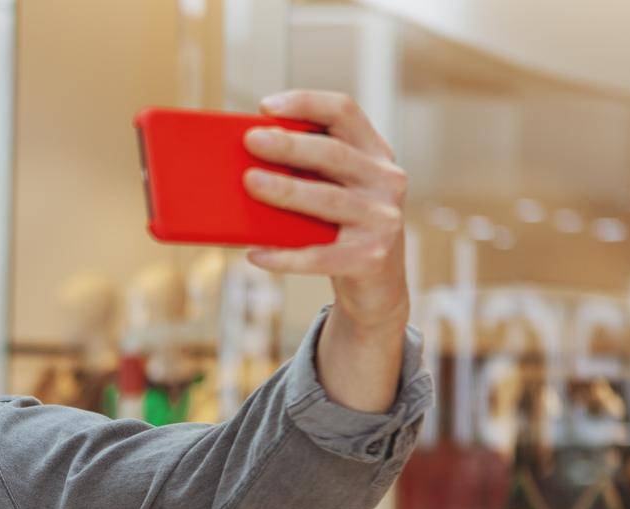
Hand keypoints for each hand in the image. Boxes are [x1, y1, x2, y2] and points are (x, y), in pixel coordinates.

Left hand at [240, 89, 409, 333]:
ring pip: (327, 200)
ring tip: (250, 183)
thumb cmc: (340, 228)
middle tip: (251, 140)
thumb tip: (242, 160)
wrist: (375, 284)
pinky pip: (320, 256)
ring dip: (286, 190)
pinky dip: (285, 256)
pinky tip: (255, 254)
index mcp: (375, 153)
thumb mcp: (333, 190)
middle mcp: (387, 181)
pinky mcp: (370, 258)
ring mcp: (383, 220)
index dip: (306, 103)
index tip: (265, 106)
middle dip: (290, 146)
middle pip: (334, 154)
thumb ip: (305, 171)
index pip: (344, 112)